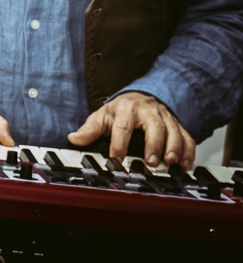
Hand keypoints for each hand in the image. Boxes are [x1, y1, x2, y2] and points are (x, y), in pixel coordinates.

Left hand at [67, 91, 194, 169]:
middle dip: (153, 144)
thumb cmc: (120, 110)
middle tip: (151, 162)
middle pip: (154, 127)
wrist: (141, 97)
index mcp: (126, 109)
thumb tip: (73, 138)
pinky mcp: (177, 125)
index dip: (119, 144)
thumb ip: (89, 129)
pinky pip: (187, 137)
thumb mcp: (102, 117)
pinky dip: (188, 151)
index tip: (116, 160)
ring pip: (173, 131)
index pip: (122, 126)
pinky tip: (185, 165)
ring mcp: (165, 117)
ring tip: (170, 162)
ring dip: (173, 148)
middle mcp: (148, 111)